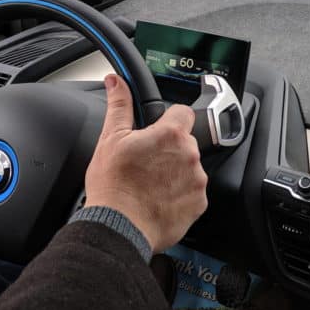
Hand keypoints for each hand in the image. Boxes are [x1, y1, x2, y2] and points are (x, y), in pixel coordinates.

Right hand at [84, 74, 207, 252]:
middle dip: (169, 149)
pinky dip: (180, 195)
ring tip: (150, 184)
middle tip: (146, 163)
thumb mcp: (110, 139)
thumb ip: (119, 105)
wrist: (118, 227)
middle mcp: (190, 155)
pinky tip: (159, 199)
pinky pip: (193, 193)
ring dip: (176, 172)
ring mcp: (197, 181)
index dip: (169, 119)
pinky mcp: (199, 204)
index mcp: (171, 134)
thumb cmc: (113, 186)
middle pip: (186, 142)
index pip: (183, 112)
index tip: (158, 131)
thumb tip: (116, 82)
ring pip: (190, 167)